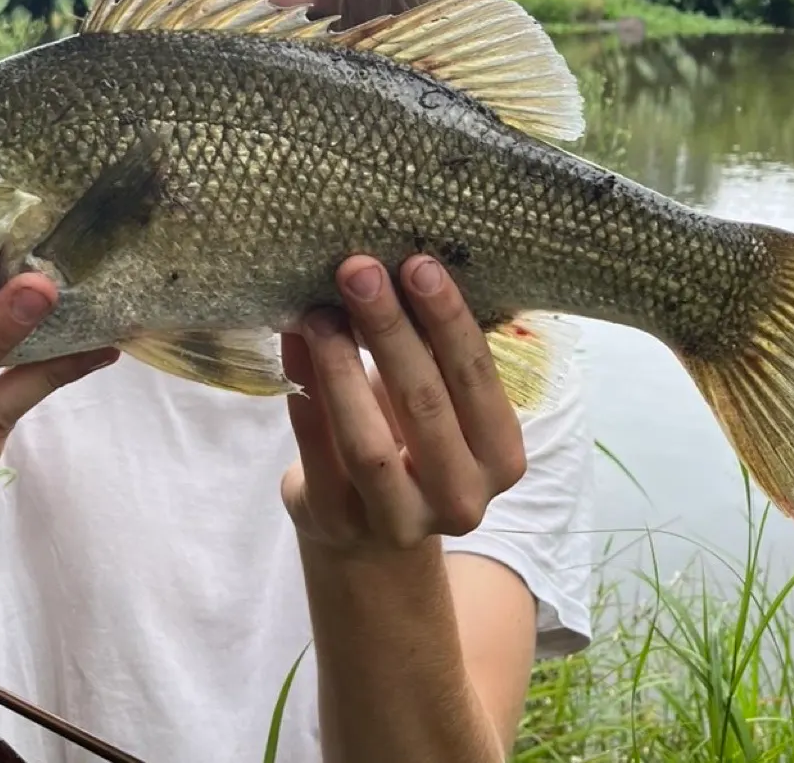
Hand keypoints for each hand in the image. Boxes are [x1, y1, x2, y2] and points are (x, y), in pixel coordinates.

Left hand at [280, 254, 527, 556]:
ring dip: (340, 366)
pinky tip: (293, 346)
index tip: (417, 263)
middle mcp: (460, 497)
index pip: (477, 379)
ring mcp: (399, 521)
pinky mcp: (339, 524)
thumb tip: (385, 267)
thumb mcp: (438, 402)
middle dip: (390, 329)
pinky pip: (317, 454)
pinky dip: (304, 396)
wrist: (372, 529)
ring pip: (369, 442)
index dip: (448, 319)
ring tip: (318, 312)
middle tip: (359, 270)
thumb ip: (426, 349)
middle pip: (424, 404)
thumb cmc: (412, 441)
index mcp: (500, 456)